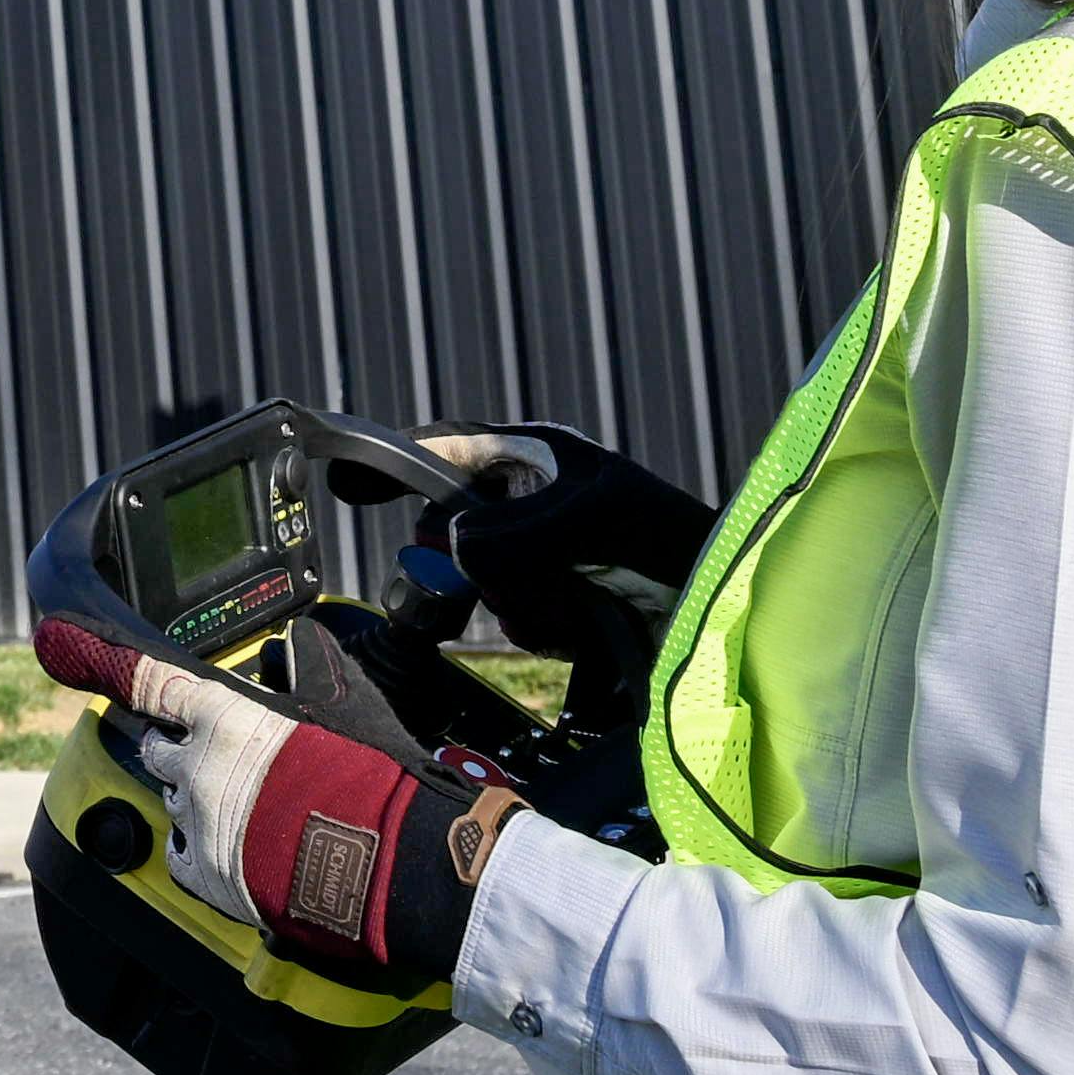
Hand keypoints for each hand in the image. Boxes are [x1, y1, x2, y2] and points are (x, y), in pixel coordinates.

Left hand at [116, 655, 517, 992]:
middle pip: (158, 750)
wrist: (386, 862)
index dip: (130, 675)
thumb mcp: (343, 701)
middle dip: (176, 750)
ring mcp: (198, 825)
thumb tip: (299, 643)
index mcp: (223, 718)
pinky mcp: (208, 878)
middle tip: (209, 758)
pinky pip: (177, 857)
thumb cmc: (368, 779)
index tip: (86, 655)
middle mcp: (199, 768)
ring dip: (193, 802)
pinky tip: (220, 849)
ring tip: (238, 810)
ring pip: (172, 803)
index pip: (156, 684)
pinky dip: (192, 851)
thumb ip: (308, 667)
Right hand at [402, 423, 717, 679]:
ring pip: (483, 581)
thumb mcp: (587, 518)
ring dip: (526, 599)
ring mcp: (543, 555)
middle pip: (454, 529)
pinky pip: (515, 616)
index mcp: (535, 457)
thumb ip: (510, 529)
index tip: (344, 483)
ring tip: (578, 600)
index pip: (444, 449)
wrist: (729, 611)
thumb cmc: (672, 541)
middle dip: (481, 561)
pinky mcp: (559, 603)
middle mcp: (532, 503)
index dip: (391, 461)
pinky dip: (545, 625)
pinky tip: (585, 624)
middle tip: (517, 577)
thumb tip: (453, 547)